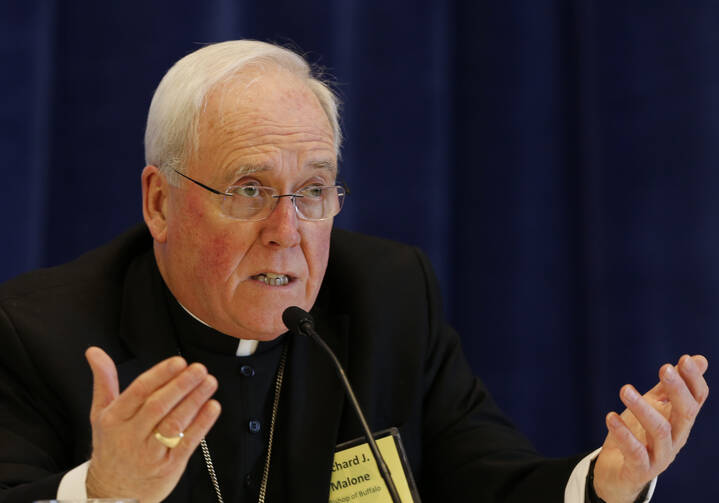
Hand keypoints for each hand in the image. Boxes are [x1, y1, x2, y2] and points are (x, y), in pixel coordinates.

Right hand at [85, 346, 220, 502]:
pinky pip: (187, 442)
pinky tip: (212, 407)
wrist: (112, 491)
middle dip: (181, 385)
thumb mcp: (101, 414)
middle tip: (199, 369)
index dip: (160, 375)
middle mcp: (130, 435)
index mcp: (114, 419)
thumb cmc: (110, 445)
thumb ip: (104, 381)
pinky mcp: (168, 466)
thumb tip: (94, 352)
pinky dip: (202, 424)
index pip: (138, 392)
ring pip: (174, 423)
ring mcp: (150, 452)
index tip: (179, 362)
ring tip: (209, 382)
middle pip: (158, 406)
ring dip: (195, 400)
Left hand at [593, 354, 708, 502]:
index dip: (693, 380)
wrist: (618, 473)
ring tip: (625, 389)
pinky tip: (610, 417)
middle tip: (664, 368)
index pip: (696, 400)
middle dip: (677, 390)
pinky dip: (623, 434)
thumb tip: (698, 358)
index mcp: (680, 421)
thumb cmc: (639, 434)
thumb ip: (671, 386)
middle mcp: (675, 438)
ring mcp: (660, 456)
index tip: (684, 359)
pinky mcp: (640, 469)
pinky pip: (635, 452)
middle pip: (685, 414)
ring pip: (660, 431)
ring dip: (643, 408)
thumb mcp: (655, 407)